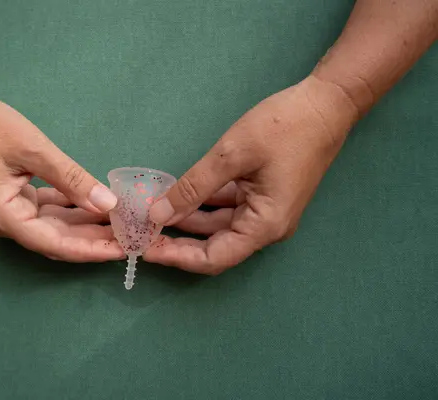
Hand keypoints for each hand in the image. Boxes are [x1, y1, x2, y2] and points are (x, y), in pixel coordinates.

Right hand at [0, 85, 123, 261]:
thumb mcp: (34, 149)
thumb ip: (71, 179)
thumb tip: (108, 203)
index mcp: (1, 216)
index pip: (53, 243)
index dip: (89, 249)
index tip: (120, 250)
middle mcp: (1, 223)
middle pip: (55, 239)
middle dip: (93, 239)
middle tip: (130, 239)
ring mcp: (6, 214)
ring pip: (53, 227)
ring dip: (85, 225)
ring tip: (121, 224)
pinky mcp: (12, 202)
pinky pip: (47, 212)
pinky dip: (71, 209)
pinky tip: (98, 206)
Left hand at [145, 75, 358, 274]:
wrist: (326, 103)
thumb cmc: (283, 127)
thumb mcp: (231, 156)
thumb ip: (193, 188)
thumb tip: (156, 215)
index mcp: (264, 226)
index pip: (214, 258)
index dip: (178, 258)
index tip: (146, 249)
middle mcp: (265, 227)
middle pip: (215, 246)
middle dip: (177, 241)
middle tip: (141, 234)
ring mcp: (265, 212)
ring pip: (218, 226)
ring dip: (186, 220)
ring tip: (151, 213)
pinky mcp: (262, 196)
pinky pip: (226, 208)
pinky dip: (202, 204)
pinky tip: (175, 196)